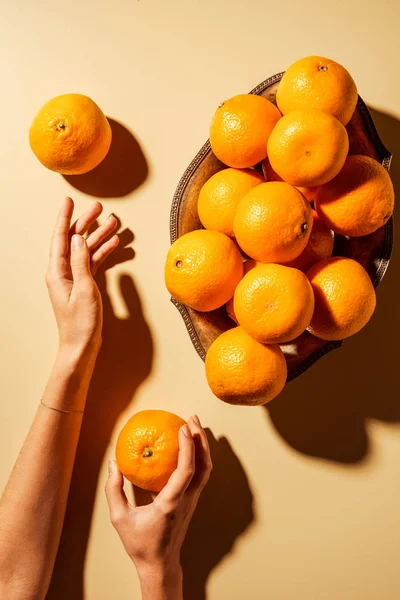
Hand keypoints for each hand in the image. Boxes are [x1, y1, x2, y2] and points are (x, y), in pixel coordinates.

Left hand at [46, 197, 118, 356]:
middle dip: (86, 223)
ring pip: (86, 250)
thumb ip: (81, 262)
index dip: (64, 217)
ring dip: (99, 237)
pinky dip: (102, 252)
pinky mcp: (83, 285)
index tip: (69, 200)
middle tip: (100, 208)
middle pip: (74, 240)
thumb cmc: (81, 322)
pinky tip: (114, 244)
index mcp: (57, 271)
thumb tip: (78, 237)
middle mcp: (62, 272)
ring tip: (114, 223)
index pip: (60, 237)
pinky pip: (92, 263)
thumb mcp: (83, 289)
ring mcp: (73, 278)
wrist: (81, 346)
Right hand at [105, 415, 212, 598]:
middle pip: (203, 466)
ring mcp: (192, 501)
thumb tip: (113, 463)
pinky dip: (198, 457)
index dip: (188, 447)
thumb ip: (114, 489)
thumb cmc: (139, 543)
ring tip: (194, 426)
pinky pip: (200, 475)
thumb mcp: (119, 518)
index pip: (186, 471)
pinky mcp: (192, 501)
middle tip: (192, 418)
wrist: (160, 564)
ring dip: (202, 446)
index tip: (183, 428)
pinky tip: (189, 446)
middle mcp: (187, 500)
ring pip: (206, 470)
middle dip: (200, 439)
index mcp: (171, 503)